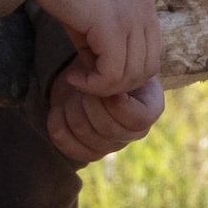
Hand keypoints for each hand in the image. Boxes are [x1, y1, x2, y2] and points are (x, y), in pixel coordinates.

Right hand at [32, 0, 162, 96]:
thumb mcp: (91, 18)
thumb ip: (103, 46)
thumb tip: (102, 78)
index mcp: (144, 6)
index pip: (152, 55)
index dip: (127, 74)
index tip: (96, 74)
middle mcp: (145, 11)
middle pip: (147, 70)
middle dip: (118, 85)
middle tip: (88, 81)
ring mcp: (131, 18)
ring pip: (130, 75)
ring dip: (104, 87)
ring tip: (78, 79)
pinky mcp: (112, 26)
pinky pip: (112, 73)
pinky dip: (93, 84)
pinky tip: (74, 77)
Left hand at [45, 68, 164, 163]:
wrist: (89, 73)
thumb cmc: (107, 61)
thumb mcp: (115, 56)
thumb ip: (117, 65)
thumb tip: (106, 80)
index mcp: (150, 107)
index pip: (138, 119)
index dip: (114, 101)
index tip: (101, 81)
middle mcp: (135, 131)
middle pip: (108, 128)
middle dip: (88, 101)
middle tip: (84, 85)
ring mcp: (112, 144)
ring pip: (85, 135)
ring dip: (71, 108)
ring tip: (73, 93)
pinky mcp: (89, 151)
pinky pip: (69, 147)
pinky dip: (57, 124)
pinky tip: (59, 108)